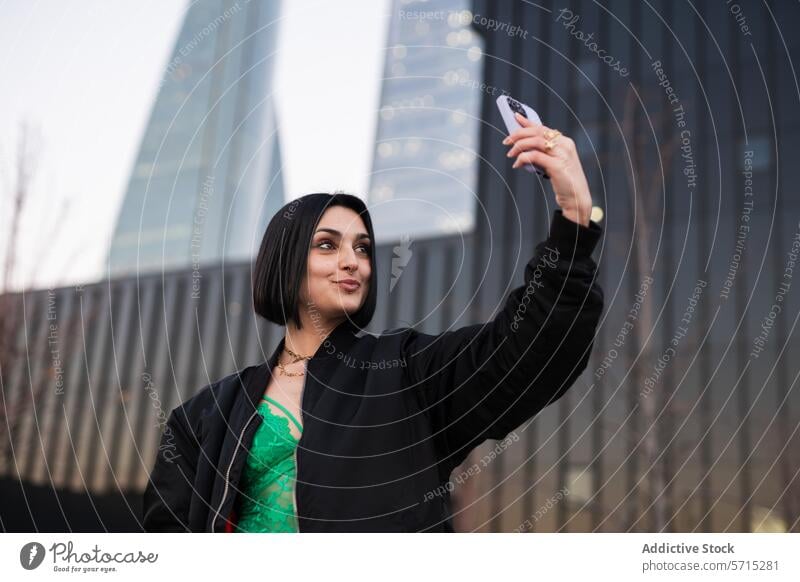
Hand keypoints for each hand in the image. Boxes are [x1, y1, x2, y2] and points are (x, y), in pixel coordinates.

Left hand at [503, 112, 592, 226]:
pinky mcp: (557, 166)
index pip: (543, 128)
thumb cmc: (564, 182)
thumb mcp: (554, 164)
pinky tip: (517, 164)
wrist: (577, 198)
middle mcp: (565, 145)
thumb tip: (524, 148)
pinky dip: (523, 158)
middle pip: (538, 132)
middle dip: (519, 134)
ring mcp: (562, 155)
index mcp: (565, 142)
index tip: (516, 117)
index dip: (528, 122)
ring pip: (536, 141)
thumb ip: (544, 154)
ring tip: (510, 154)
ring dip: (519, 146)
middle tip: (506, 141)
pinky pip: (535, 156)